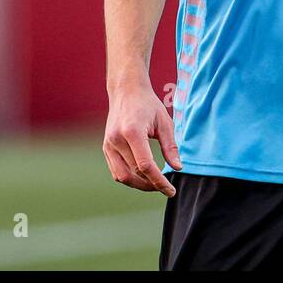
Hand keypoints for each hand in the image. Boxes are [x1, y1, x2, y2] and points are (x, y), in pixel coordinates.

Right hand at [103, 81, 181, 196]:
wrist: (126, 91)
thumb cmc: (148, 105)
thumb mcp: (165, 122)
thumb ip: (170, 146)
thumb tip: (177, 168)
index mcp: (132, 132)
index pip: (145, 165)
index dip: (159, 181)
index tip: (171, 190)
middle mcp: (116, 140)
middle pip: (133, 174)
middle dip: (150, 185)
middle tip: (166, 187)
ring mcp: (108, 145)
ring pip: (122, 176)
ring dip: (139, 185)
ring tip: (156, 184)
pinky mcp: (105, 148)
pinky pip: (116, 170)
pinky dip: (130, 178)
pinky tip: (143, 177)